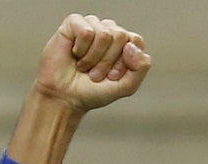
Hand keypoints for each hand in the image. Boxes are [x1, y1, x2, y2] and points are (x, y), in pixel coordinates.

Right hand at [34, 14, 150, 111]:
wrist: (66, 97)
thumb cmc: (94, 91)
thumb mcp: (126, 86)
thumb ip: (141, 68)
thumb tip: (131, 45)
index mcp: (124, 44)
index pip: (136, 41)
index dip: (125, 61)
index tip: (113, 76)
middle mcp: (109, 31)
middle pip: (120, 35)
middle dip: (108, 61)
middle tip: (96, 73)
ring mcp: (92, 25)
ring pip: (104, 34)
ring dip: (94, 57)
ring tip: (85, 66)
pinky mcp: (73, 23)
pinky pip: (86, 32)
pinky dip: (81, 49)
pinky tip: (75, 54)